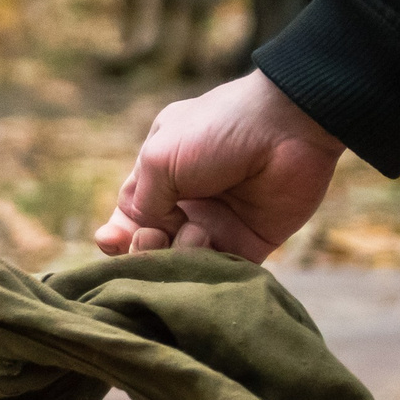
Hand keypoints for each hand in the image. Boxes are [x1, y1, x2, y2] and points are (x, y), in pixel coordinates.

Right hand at [93, 70, 345, 260]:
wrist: (287, 127)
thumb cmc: (217, 130)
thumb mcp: (159, 157)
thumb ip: (140, 203)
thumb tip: (150, 234)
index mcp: (162, 174)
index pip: (129, 216)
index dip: (116, 235)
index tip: (112, 241)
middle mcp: (186, 203)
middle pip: (150, 245)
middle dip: (142, 248)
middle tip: (154, 236)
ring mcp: (216, 225)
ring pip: (180, 262)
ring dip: (177, 254)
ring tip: (195, 231)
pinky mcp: (247, 244)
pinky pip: (217, 272)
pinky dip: (206, 268)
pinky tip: (208, 243)